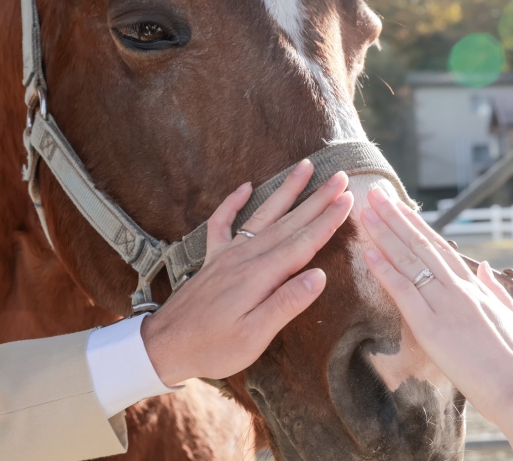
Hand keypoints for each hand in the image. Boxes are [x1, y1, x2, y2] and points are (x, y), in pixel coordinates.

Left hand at [142, 160, 352, 385]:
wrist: (164, 345)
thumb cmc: (213, 347)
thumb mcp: (254, 337)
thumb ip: (286, 304)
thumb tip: (319, 276)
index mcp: (261, 276)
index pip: (303, 243)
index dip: (327, 221)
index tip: (348, 199)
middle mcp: (246, 257)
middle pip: (289, 222)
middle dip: (317, 199)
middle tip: (340, 176)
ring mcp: (228, 254)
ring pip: (263, 215)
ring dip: (286, 191)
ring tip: (304, 167)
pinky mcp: (213, 258)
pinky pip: (223, 222)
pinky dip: (233, 202)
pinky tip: (246, 186)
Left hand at [360, 187, 512, 459]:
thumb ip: (497, 292)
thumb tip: (486, 269)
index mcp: (476, 288)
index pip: (439, 247)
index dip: (416, 224)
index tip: (398, 205)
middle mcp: (459, 290)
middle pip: (420, 246)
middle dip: (395, 218)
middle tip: (375, 193)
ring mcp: (445, 307)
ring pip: (409, 262)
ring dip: (384, 234)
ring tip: (366, 211)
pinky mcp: (432, 330)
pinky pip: (404, 294)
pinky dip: (385, 271)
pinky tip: (368, 252)